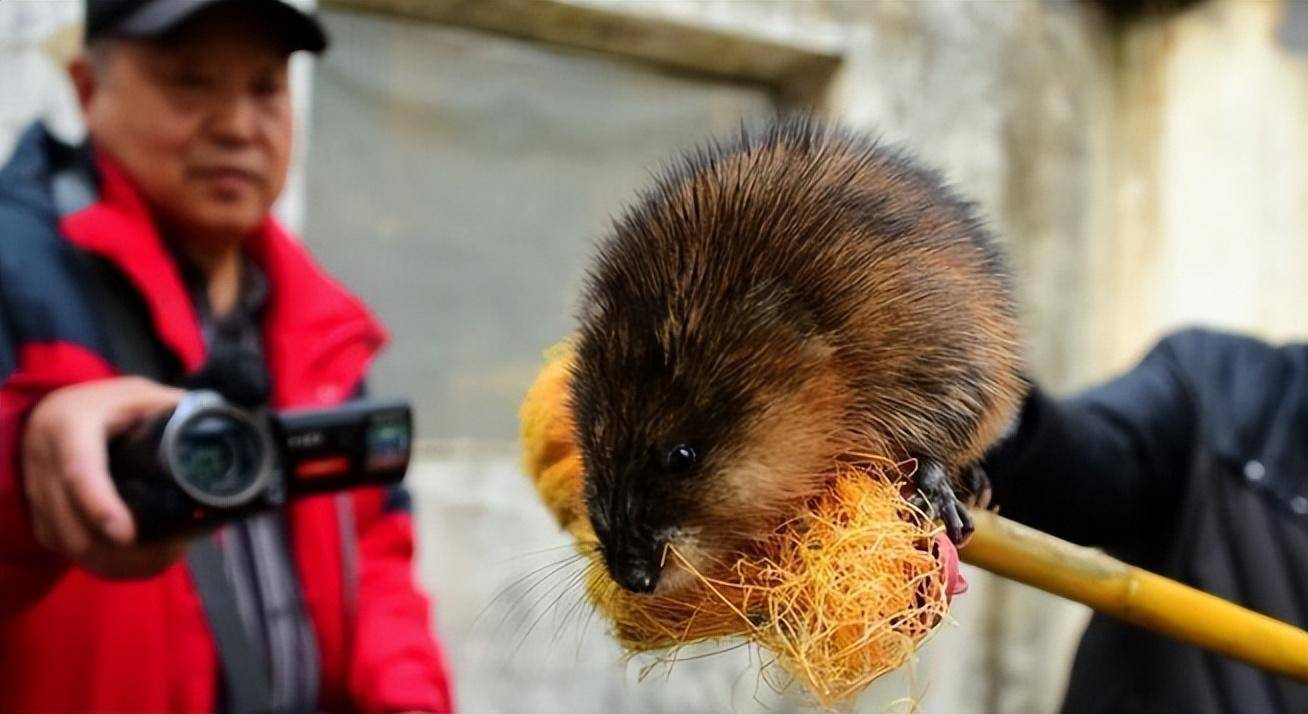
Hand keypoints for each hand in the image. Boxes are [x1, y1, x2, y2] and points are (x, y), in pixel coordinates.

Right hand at [21, 377, 188, 577]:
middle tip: (175, 548)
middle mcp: (46, 466)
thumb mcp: (135, 394)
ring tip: (167, 555)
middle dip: (124, 551)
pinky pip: (72, 554)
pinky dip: (108, 565)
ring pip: (74, 548)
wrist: (47, 418)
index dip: (100, 506)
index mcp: (70, 428)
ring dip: (120, 563)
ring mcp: (39, 499)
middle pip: (75, 527)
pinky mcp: (43, 522)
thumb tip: (216, 424)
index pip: (79, 472)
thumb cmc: (101, 405)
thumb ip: (171, 406)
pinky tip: (142, 561)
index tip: (126, 534)